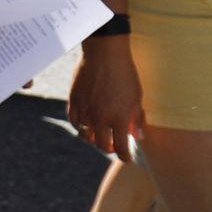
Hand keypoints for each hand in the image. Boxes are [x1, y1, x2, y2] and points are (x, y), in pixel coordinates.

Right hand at [67, 35, 142, 156]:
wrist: (104, 54)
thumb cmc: (125, 74)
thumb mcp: (137, 98)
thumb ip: (136, 119)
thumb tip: (138, 136)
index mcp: (120, 118)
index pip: (122, 148)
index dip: (125, 157)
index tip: (127, 157)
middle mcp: (100, 118)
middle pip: (101, 145)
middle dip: (109, 149)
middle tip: (114, 146)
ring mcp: (85, 110)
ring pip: (85, 135)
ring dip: (93, 138)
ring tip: (100, 135)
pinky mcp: (74, 101)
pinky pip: (74, 121)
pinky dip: (80, 126)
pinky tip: (87, 124)